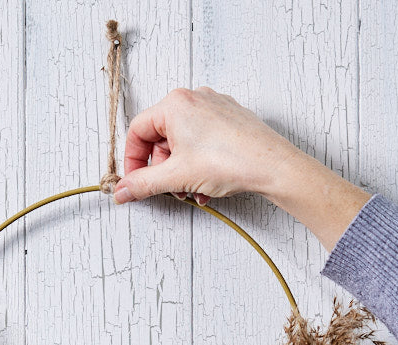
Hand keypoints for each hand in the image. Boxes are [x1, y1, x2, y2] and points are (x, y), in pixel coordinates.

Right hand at [114, 86, 370, 251]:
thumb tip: (124, 191)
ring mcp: (214, 108)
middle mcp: (194, 99)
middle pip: (161, 138)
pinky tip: (207, 187)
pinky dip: (199, 166)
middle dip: (163, 170)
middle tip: (171, 190)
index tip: (135, 183)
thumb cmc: (230, 161)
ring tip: (192, 191)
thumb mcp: (176, 177)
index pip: (137, 131)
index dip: (132, 161)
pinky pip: (202, 142)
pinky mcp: (230, 120)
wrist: (273, 167)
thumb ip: (143, 184)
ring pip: (182, 143)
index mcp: (175, 104)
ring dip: (181, 173)